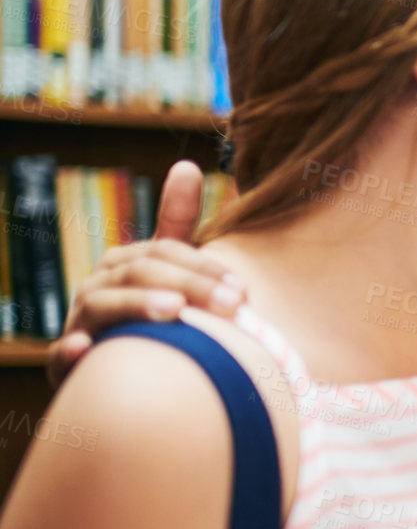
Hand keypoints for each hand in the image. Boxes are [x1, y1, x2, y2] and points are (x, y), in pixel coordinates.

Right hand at [46, 160, 243, 386]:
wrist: (113, 363)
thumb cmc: (150, 307)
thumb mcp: (166, 267)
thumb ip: (177, 222)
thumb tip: (186, 165)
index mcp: (125, 261)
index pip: (165, 251)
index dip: (204, 266)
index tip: (243, 287)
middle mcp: (99, 284)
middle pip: (141, 274)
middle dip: (189, 285)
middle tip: (231, 304)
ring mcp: (81, 319)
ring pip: (103, 305)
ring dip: (136, 306)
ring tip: (174, 309)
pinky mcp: (66, 359)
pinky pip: (61, 354)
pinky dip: (70, 350)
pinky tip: (84, 348)